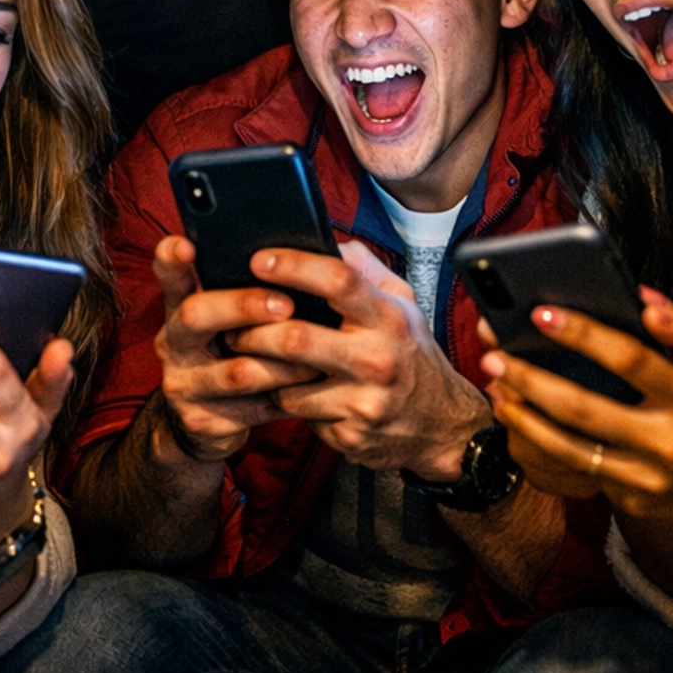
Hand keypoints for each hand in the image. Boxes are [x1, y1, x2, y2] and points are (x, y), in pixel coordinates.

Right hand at [150, 234, 316, 463]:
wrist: (210, 419)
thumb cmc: (235, 351)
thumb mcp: (232, 320)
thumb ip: (250, 290)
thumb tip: (310, 255)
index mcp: (181, 306)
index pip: (170, 275)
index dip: (172, 260)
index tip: (185, 244)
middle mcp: (173, 341)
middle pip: (195, 315)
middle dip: (243, 306)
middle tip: (286, 305)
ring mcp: (183, 383)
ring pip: (235, 371)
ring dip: (282, 363)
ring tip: (318, 355)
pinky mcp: (201, 420)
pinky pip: (251, 408)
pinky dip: (285, 397)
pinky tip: (309, 389)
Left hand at [232, 241, 489, 478]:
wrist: (441, 426)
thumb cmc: (411, 354)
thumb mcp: (402, 304)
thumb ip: (365, 268)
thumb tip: (325, 237)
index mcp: (389, 317)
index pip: (337, 280)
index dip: (293, 266)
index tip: (259, 260)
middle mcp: (378, 359)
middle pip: (297, 338)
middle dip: (254, 329)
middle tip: (231, 321)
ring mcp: (364, 402)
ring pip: (288, 383)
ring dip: (260, 369)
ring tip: (246, 354)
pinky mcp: (351, 435)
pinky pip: (298, 414)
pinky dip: (282, 399)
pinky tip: (277, 387)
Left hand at [480, 292, 672, 544]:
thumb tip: (644, 299)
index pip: (630, 359)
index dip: (583, 334)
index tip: (539, 312)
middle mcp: (669, 441)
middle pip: (585, 407)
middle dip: (532, 379)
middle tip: (494, 354)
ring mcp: (649, 478)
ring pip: (571, 447)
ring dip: (525, 418)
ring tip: (494, 389)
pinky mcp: (636, 503)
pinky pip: (580, 471)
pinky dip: (545, 445)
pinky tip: (520, 420)